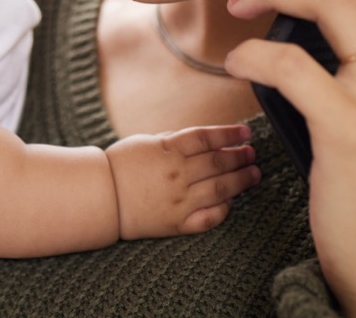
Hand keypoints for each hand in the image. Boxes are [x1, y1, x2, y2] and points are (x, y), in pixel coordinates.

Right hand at [104, 124, 259, 238]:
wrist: (102, 197)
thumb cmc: (121, 165)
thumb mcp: (146, 141)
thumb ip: (174, 139)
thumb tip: (202, 138)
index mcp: (169, 151)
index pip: (207, 138)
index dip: (229, 134)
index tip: (245, 132)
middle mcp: (177, 174)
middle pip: (218, 162)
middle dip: (240, 156)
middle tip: (252, 153)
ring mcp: (179, 200)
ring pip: (220, 188)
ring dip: (241, 180)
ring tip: (253, 174)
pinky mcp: (177, 223)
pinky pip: (209, 217)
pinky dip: (224, 209)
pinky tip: (232, 200)